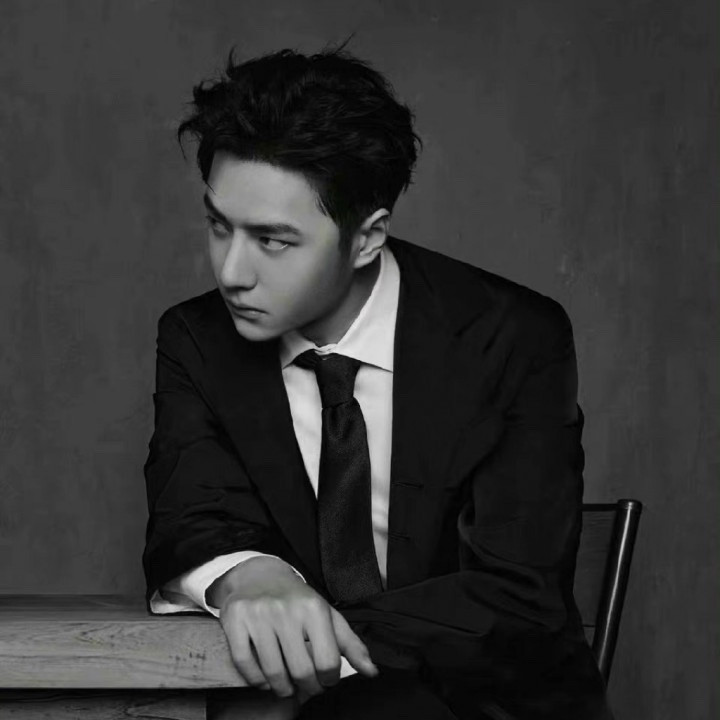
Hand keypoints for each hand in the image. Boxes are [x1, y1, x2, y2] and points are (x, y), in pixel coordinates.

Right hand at [212, 556, 378, 699]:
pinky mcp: (235, 619)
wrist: (260, 575)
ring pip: (273, 672)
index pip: (328, 662)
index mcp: (314, 607)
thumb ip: (351, 644)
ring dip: (281, 688)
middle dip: (306, 688)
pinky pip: (245, 664)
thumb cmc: (298, 601)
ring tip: (286, 686)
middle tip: (306, 687)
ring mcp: (259, 614)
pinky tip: (264, 679)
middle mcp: (286, 609)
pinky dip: (256, 680)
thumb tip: (372, 672)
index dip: (329, 680)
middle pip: (301, 671)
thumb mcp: (327, 615)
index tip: (325, 679)